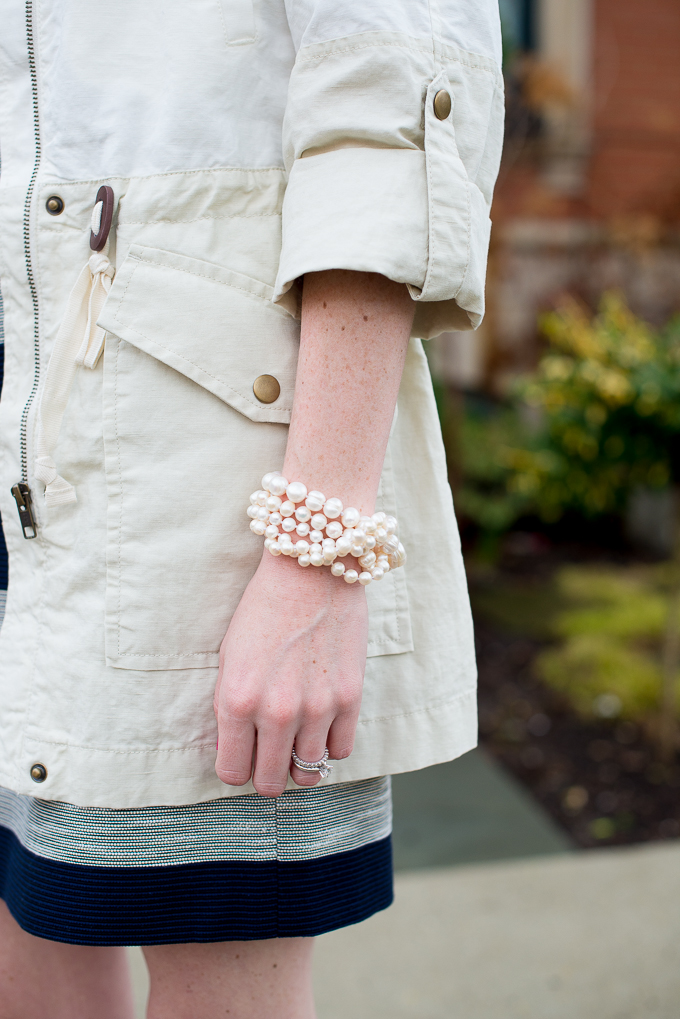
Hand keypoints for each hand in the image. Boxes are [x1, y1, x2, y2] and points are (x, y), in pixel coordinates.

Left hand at [214, 551, 367, 796]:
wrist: (311, 569)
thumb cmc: (263, 609)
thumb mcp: (229, 658)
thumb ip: (230, 707)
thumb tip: (234, 750)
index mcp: (237, 702)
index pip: (232, 772)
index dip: (236, 767)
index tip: (243, 755)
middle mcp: (276, 712)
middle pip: (272, 782)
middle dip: (267, 773)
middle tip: (269, 755)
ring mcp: (317, 708)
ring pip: (310, 773)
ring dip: (300, 761)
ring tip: (297, 738)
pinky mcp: (350, 697)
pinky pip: (341, 750)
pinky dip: (330, 744)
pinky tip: (322, 724)